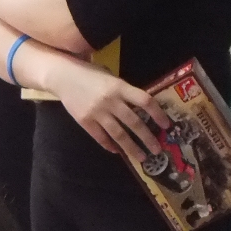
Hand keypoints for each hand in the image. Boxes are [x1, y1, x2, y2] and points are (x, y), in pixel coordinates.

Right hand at [43, 55, 167, 160]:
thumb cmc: (89, 74)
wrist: (63, 76)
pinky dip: (110, 145)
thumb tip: (140, 108)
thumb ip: (124, 92)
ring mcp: (97, 113)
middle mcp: (111, 101)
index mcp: (120, 87)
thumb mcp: (111, 78)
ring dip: (131, 147)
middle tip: (157, 150)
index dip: (158, 114)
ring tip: (141, 157)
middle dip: (147, 138)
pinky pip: (100, 137)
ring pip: (118, 134)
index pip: (145, 101)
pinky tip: (117, 151)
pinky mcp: (85, 121)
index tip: (166, 125)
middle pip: (134, 122)